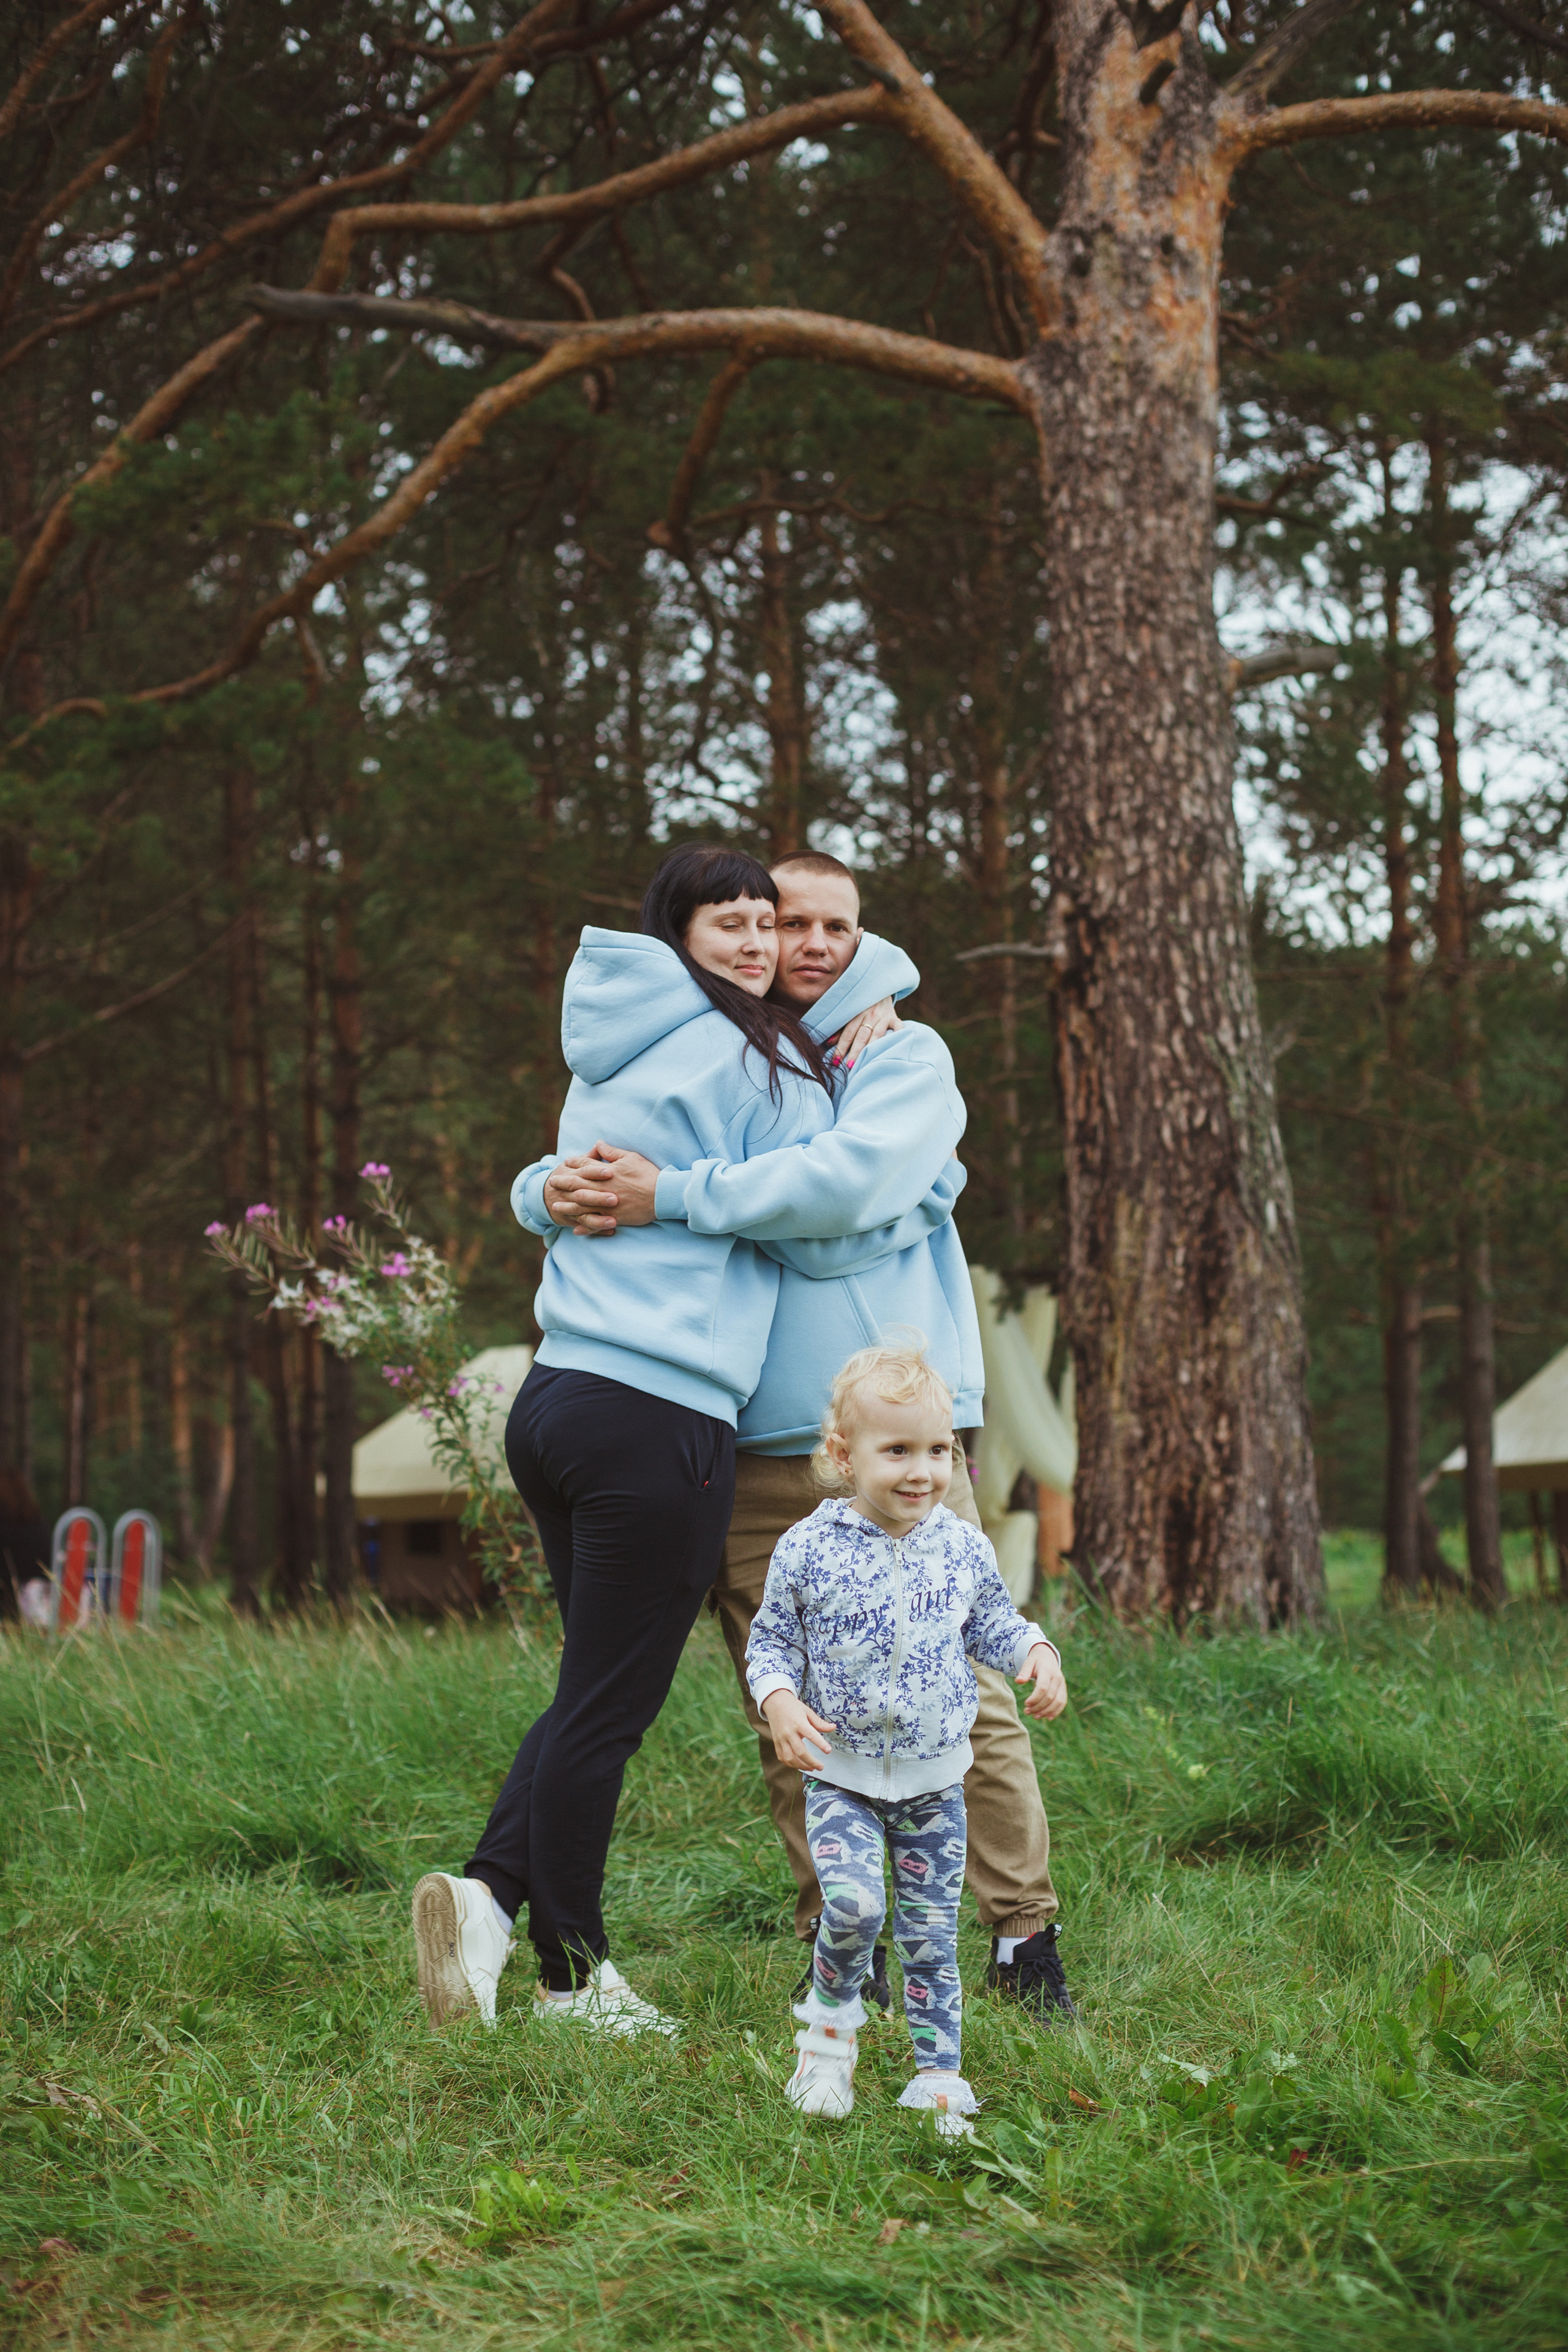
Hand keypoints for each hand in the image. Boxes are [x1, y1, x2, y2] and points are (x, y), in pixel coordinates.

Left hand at [543, 1143, 660, 1234]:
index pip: (585, 1165)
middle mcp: (602, 1188)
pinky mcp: (613, 1218)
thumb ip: (611, 1152)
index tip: (566, 1161)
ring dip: (568, 1206)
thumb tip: (598, 1143)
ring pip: (582, 1206)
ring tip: (556, 1206)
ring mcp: (606, 1205)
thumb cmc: (648, 1175)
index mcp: (606, 1172)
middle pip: (578, 1185)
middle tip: (552, 1182)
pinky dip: (585, 1227)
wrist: (662, 1195)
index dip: (574, 1162)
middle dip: (563, 1183)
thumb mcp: (630, 1157)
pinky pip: (595, 1224)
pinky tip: (575, 1229)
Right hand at [760, 1688, 837, 1770]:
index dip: (820, 1744)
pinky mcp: (776, 1742)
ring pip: (790, 1757)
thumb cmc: (793, 1707)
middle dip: (811, 1762)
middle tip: (821, 1767)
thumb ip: (820, 1723)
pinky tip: (799, 1765)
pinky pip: (782, 1757)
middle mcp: (789, 1732)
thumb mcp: (808, 1711)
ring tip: (812, 1768)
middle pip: (800, 1751)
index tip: (828, 1751)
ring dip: (802, 1766)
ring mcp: (781, 1738)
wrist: (774, 1702)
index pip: (811, 1735)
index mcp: (799, 1723)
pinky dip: (791, 1764)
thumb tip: (833, 1728)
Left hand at [829, 996, 900, 1069]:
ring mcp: (883, 1016)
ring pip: (877, 1034)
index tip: (836, 1061)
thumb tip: (828, 1043)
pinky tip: (896, 1041)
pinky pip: (897, 1025)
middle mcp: (869, 1015)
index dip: (841, 1047)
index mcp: (856, 1014)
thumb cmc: (861, 1006)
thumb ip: (840, 1028)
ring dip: (871, 1048)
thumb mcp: (850, 1013)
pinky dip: (898, 1033)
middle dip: (855, 1051)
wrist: (879, 988)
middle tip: (849, 1066)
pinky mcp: (894, 1017)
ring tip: (866, 1062)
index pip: (847, 1033)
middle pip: (861, 1035)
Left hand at [1017, 1643, 1067, 1720]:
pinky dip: (1056, 1711)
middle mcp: (1057, 1677)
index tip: (1025, 1704)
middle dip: (1038, 1707)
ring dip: (1046, 1711)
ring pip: (1057, 1701)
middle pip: (1049, 1696)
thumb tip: (1018, 1681)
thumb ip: (1024, 1672)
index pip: (1042, 1687)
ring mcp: (1062, 1684)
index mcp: (1047, 1670)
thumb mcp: (1028, 1663)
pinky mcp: (1063, 1689)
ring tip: (1034, 1716)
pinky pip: (1062, 1702)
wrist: (1047, 1656)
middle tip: (1026, 1712)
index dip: (1035, 1698)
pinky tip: (1047, 1718)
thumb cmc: (1035, 1661)